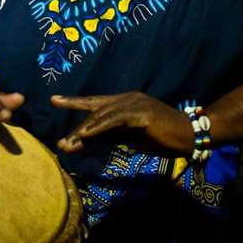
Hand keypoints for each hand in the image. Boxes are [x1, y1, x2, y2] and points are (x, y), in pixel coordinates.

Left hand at [51, 92, 194, 154]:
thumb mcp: (130, 137)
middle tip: (62, 143)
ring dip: (85, 132)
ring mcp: (135, 104)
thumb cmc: (162, 137)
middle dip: (78, 129)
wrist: (188, 135)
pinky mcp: (141, 114)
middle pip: (96, 113)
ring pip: (103, 117)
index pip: (96, 102)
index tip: (54, 100)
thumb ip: (109, 136)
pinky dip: (100, 129)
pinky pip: (115, 121)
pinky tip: (88, 136)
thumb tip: (84, 141)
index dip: (75, 102)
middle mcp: (128, 99)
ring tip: (69, 144)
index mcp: (126, 102)